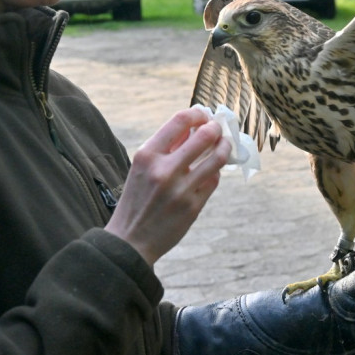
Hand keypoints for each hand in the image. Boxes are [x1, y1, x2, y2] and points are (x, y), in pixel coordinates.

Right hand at [105, 108, 231, 264]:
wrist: (130, 241)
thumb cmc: (136, 199)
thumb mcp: (142, 168)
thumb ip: (166, 146)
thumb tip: (193, 126)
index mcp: (147, 156)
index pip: (180, 120)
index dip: (197, 113)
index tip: (203, 115)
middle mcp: (164, 170)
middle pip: (205, 136)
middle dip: (216, 128)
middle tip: (218, 129)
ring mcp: (181, 189)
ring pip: (217, 158)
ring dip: (225, 147)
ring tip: (224, 144)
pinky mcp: (193, 206)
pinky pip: (214, 180)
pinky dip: (216, 171)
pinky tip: (213, 169)